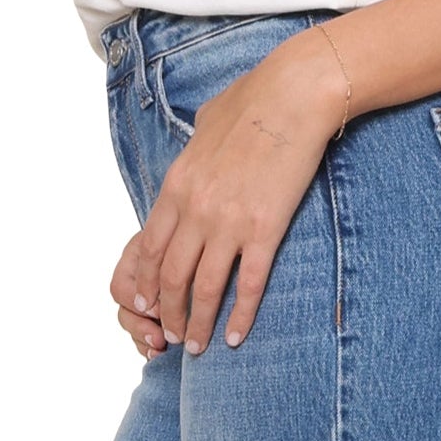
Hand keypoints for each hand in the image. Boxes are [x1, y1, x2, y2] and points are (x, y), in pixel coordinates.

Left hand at [109, 28, 347, 354]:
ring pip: (204, 287)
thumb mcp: (206, 124)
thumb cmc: (253, 99)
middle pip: (171, 276)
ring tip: (198, 346)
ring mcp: (229, 222)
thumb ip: (194, 150)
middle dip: (168, 312)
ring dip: (198, 322)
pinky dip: (241, 315)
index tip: (146, 305)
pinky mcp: (265, 229)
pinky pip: (249, 283)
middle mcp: (196, 209)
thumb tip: (195, 151)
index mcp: (177, 185)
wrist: (293, 94)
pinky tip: (235, 336)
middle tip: (172, 336)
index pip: (151, 249)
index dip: (146, 284)